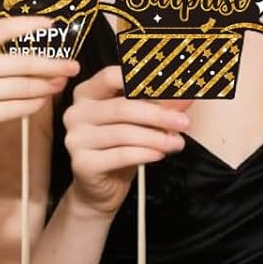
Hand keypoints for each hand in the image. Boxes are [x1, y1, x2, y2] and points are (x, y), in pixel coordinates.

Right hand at [0, 17, 77, 160]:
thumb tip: (22, 43)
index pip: (4, 28)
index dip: (33, 25)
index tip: (55, 25)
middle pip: (22, 62)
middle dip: (53, 64)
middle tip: (73, 65)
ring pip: (22, 87)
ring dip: (47, 86)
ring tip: (60, 85)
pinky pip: (15, 109)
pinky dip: (32, 104)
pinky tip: (41, 101)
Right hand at [62, 65, 189, 216]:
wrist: (102, 187)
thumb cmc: (118, 148)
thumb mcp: (141, 122)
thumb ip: (161, 105)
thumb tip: (186, 94)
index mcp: (87, 93)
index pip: (112, 76)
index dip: (141, 80)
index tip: (170, 88)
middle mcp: (77, 113)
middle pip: (121, 107)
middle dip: (158, 114)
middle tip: (182, 122)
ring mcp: (76, 138)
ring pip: (123, 133)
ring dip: (156, 138)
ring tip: (176, 143)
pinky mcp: (82, 163)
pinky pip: (120, 155)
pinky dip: (144, 154)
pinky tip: (159, 154)